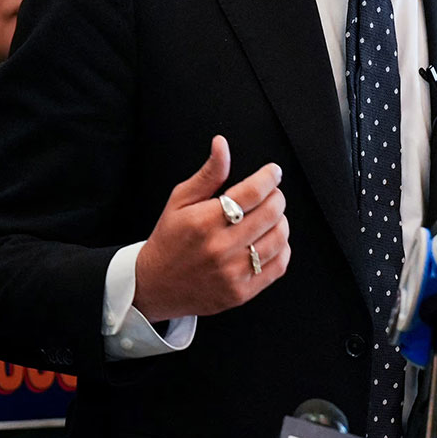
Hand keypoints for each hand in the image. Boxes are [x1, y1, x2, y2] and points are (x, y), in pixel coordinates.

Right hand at [133, 134, 289, 320]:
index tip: (273, 172)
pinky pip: (278, 266)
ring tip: (271, 216)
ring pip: (278, 239)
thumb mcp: (180, 201)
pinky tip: (270, 240)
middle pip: (270, 214)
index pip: (252, 193)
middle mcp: (220, 248)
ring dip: (281, 221)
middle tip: (271, 193)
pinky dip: (282, 249)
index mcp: (204, 222)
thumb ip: (208, 173)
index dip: (269, 178)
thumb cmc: (168, 239)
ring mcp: (232, 273)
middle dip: (277, 197)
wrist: (154, 286)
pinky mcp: (241, 292)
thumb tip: (222, 144)